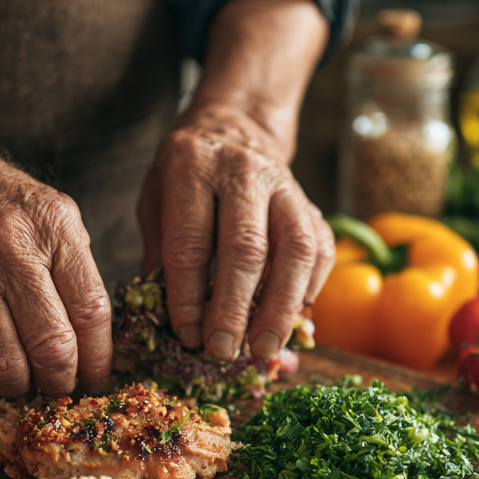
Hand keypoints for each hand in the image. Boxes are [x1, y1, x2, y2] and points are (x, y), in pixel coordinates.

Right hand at [0, 143, 112, 396]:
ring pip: (5, 363)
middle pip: (51, 345)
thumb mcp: (57, 221)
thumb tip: (97, 350)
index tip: (96, 378)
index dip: (98, 358)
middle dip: (61, 381)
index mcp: (55, 229)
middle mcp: (11, 249)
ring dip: (20, 386)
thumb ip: (79, 276)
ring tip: (25, 380)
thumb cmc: (5, 208)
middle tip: (60, 386)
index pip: (91, 312)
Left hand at [136, 0, 332, 361]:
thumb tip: (171, 320)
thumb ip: (162, 255)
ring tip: (263, 348)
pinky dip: (310, 290)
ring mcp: (286, 186)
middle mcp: (243, 172)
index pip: (192, 241)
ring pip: (295, 251)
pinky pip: (322, 250)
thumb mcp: (156, 203)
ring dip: (280, 308)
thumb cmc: (186, 177)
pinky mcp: (311, 204)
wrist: (234, 127)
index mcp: (192, 167)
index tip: (187, 336)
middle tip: (223, 351)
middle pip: (246, 248)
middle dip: (234, 308)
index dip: (189, 296)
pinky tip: (293, 320)